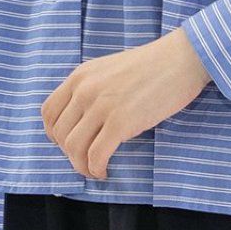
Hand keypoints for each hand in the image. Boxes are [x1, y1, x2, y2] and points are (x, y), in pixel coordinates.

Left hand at [41, 28, 209, 180]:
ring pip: (74, 148)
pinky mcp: (120, 122)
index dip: (54, 134)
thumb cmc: (152, 66)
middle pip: (60, 134)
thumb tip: (84, 121)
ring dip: (81, 166)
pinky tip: (104, 171)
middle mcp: (85, 90)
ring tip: (94, 170)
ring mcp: (101, 106)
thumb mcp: (109, 69)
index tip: (68, 144)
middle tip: (86, 160)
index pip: (48, 112)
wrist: (181, 59)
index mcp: (80, 76)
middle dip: (69, 154)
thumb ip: (92, 90)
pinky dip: (96, 169)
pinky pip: (96, 155)